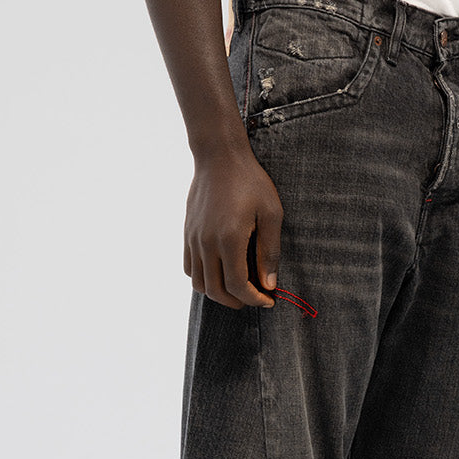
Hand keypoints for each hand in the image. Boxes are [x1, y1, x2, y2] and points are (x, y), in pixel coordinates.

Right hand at [184, 146, 282, 308]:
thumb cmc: (250, 181)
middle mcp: (207, 243)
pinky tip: (220, 272)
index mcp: (230, 239)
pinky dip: (203, 279)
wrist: (219, 156)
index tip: (269, 300)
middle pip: (216, 291)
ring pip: (199, 283)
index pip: (238, 286)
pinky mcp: (187, 233)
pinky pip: (189, 268)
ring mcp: (194, 239)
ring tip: (237, 290)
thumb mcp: (271, 213)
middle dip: (238, 302)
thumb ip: (270, 251)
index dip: (254, 300)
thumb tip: (269, 284)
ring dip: (218, 293)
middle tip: (255, 299)